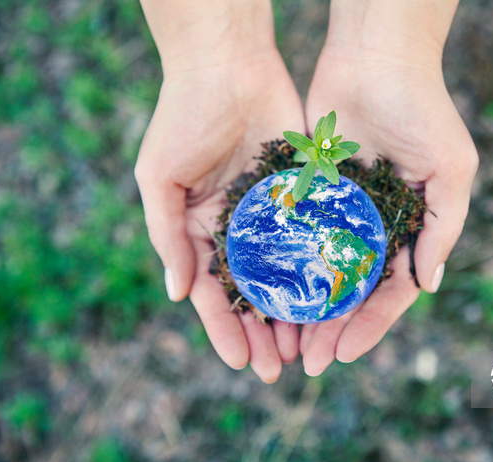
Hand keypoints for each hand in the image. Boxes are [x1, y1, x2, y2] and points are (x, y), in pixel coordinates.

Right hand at [135, 43, 303, 381]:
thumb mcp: (159, 178)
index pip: (212, 292)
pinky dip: (321, 269)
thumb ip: (166, 235)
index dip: (225, 330)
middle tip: (280, 368)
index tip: (240, 363)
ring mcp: (272, 212)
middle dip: (264, 332)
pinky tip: (333, 298)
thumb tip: (177, 293)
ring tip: (308, 346)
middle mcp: (237, 228)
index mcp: (200, 229)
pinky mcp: (303, 192)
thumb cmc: (183, 117)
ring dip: (296, 311)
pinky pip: (314, 237)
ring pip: (288, 274)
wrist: (227, 62)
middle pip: (253, 293)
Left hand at [300, 7, 478, 375]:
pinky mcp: (308, 190)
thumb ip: (444, 226)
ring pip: (318, 270)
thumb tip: (428, 286)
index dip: (369, 325)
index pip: (390, 291)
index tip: (345, 355)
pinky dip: (282, 264)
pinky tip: (264, 291)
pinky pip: (294, 234)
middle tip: (306, 362)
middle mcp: (373, 225)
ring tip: (280, 340)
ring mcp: (339, 210)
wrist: (375, 55)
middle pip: (350, 290)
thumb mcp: (452, 168)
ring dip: (303, 306)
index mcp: (409, 228)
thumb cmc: (423, 108)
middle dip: (331, 328)